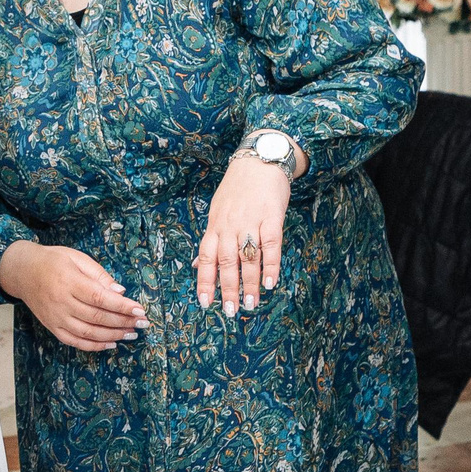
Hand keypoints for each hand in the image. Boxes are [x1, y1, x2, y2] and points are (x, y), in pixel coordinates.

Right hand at [0, 240, 147, 351]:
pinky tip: (110, 344)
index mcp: (69, 281)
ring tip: (131, 334)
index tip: (140, 310)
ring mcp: (56, 317)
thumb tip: (120, 291)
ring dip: (113, 336)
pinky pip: (75, 341)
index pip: (100, 298)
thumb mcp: (77, 258)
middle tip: (142, 323)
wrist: (22, 272)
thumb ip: (99, 274)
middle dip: (123, 322)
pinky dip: (94, 346)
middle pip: (97, 317)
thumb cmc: (52, 261)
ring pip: (88, 333)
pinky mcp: (52, 327)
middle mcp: (62, 302)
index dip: (122, 306)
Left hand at [195, 151, 291, 315]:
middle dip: (227, 289)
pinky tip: (271, 282)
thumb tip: (198, 265)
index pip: (206, 258)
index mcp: (214, 226)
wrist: (259, 159)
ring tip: (252, 304)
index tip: (205, 304)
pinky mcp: (272, 216)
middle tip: (230, 311)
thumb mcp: (217, 211)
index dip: (204, 281)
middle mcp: (229, 225)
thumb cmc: (238, 189)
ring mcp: (250, 221)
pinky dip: (271, 265)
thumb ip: (211, 240)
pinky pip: (271, 244)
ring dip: (250, 283)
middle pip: (226, 262)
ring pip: (247, 257)